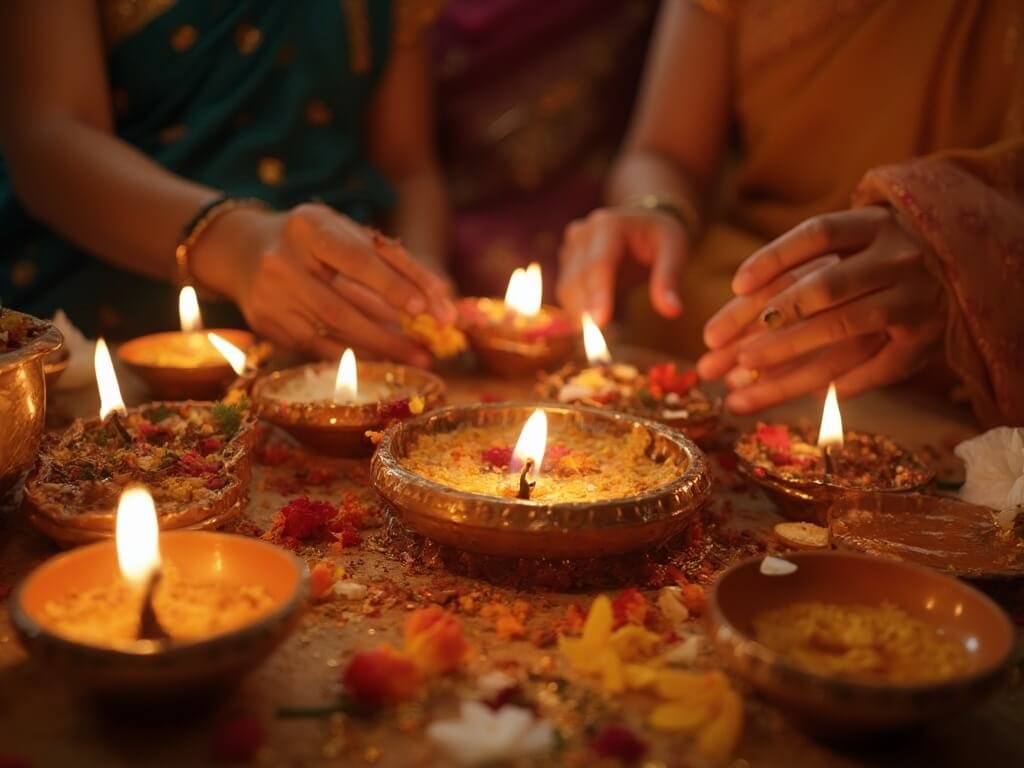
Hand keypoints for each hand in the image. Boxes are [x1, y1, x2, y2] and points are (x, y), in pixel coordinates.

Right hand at [200, 203, 454, 365]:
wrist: (243, 250)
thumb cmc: (313, 239)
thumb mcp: (346, 232)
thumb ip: (391, 259)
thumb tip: (439, 296)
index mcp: (307, 227)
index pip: (356, 260)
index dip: (391, 285)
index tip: (423, 308)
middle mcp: (282, 263)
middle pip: (343, 308)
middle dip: (391, 333)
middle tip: (429, 349)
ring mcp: (271, 299)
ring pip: (333, 333)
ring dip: (380, 349)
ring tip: (415, 356)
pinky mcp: (268, 326)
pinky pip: (319, 348)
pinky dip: (355, 356)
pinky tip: (382, 359)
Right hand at [556, 207, 688, 325]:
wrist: (643, 223)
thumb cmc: (661, 236)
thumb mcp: (674, 250)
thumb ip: (669, 279)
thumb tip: (673, 311)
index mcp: (609, 225)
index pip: (598, 264)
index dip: (598, 294)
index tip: (601, 322)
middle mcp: (582, 234)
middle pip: (577, 279)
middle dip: (586, 311)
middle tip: (599, 343)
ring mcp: (570, 248)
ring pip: (567, 289)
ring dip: (579, 315)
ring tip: (597, 338)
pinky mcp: (567, 263)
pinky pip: (567, 293)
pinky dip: (577, 312)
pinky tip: (592, 326)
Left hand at [699, 206, 944, 412]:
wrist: (961, 269)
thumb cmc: (874, 263)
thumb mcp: (843, 253)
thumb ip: (788, 279)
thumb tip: (724, 323)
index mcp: (872, 225)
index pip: (817, 234)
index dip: (774, 256)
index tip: (736, 285)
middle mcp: (897, 257)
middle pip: (825, 287)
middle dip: (772, 323)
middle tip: (727, 356)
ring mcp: (915, 298)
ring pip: (844, 329)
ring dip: (790, 355)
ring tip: (744, 378)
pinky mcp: (926, 338)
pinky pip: (878, 366)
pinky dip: (841, 384)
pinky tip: (805, 398)